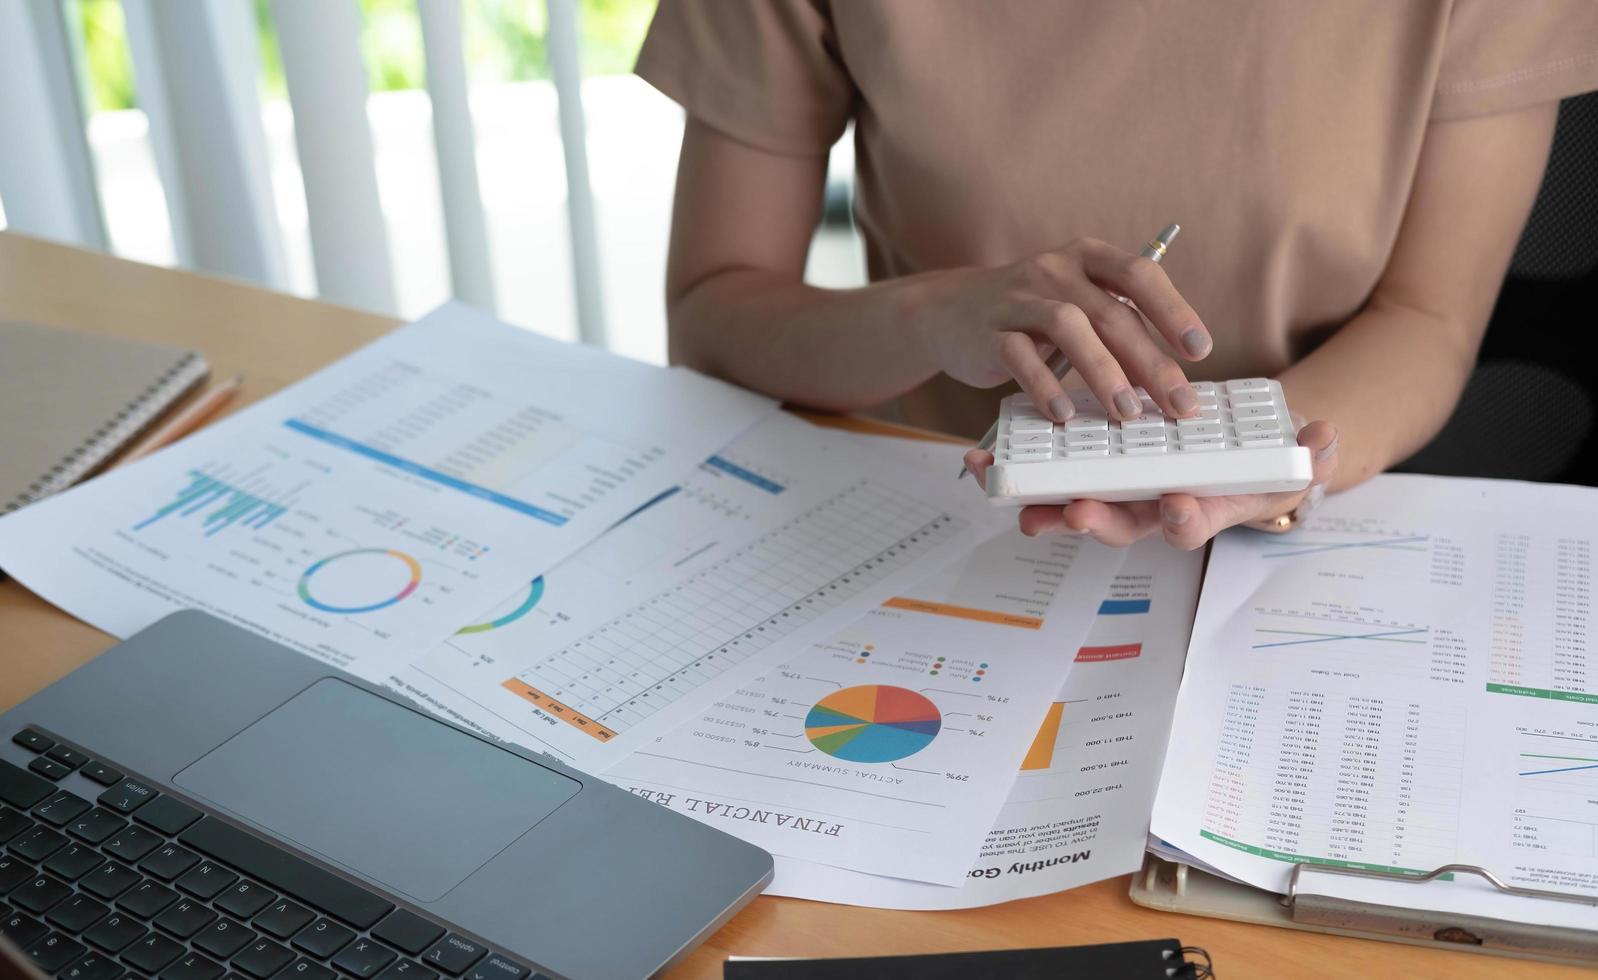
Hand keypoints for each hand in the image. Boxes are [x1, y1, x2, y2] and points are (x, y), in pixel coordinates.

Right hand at [906, 237, 1212, 420]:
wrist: (947, 312)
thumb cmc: (1028, 315)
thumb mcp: (1074, 305)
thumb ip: (1115, 328)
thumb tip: (1166, 379)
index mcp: (1085, 258)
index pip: (1139, 274)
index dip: (1173, 310)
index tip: (1200, 350)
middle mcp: (1053, 270)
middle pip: (1111, 312)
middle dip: (1150, 362)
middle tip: (1178, 404)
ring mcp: (1017, 299)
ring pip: (1067, 327)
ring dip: (1103, 371)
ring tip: (1125, 412)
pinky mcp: (987, 332)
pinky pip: (1018, 356)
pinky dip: (1044, 385)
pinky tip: (1063, 413)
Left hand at [963, 421, 1339, 549]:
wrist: (1236, 454)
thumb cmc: (1266, 463)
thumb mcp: (1298, 458)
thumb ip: (1312, 453)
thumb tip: (1322, 438)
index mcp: (1201, 505)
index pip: (1189, 523)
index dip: (1182, 518)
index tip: (1176, 507)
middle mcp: (1152, 508)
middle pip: (1120, 524)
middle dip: (1095, 520)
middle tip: (1071, 511)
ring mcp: (1118, 493)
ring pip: (1077, 507)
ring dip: (1041, 505)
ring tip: (1013, 501)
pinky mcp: (1088, 469)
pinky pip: (1048, 478)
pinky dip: (1017, 474)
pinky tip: (981, 465)